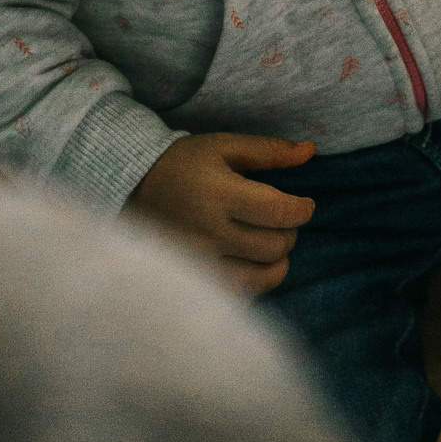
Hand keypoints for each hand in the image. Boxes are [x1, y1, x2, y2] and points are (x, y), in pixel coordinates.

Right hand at [130, 132, 316, 297]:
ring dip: (277, 260)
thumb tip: (311, 150)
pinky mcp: (192, 279)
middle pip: (275, 245)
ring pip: (262, 276)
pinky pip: (239, 294)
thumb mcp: (223, 147)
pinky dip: (256, 282)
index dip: (303, 209)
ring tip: (270, 243)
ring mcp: (200, 261)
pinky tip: (253, 264)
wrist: (129, 188)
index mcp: (219, 195)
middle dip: (289, 231)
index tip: (304, 204)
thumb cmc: (182, 164)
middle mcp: (210, 232)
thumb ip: (269, 151)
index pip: (279, 212)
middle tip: (279, 219)